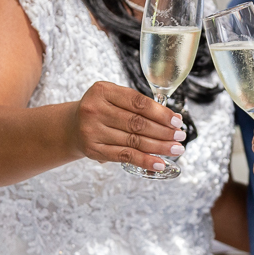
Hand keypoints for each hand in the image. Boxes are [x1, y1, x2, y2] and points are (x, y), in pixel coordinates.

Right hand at [71, 81, 185, 171]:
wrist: (73, 126)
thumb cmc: (101, 110)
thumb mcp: (113, 97)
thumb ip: (136, 104)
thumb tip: (171, 119)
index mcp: (103, 91)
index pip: (138, 103)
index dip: (160, 113)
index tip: (177, 120)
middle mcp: (95, 109)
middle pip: (137, 123)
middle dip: (163, 131)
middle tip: (180, 137)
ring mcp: (92, 131)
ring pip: (133, 141)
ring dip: (159, 147)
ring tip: (176, 149)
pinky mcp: (93, 150)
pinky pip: (124, 156)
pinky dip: (144, 160)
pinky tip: (159, 163)